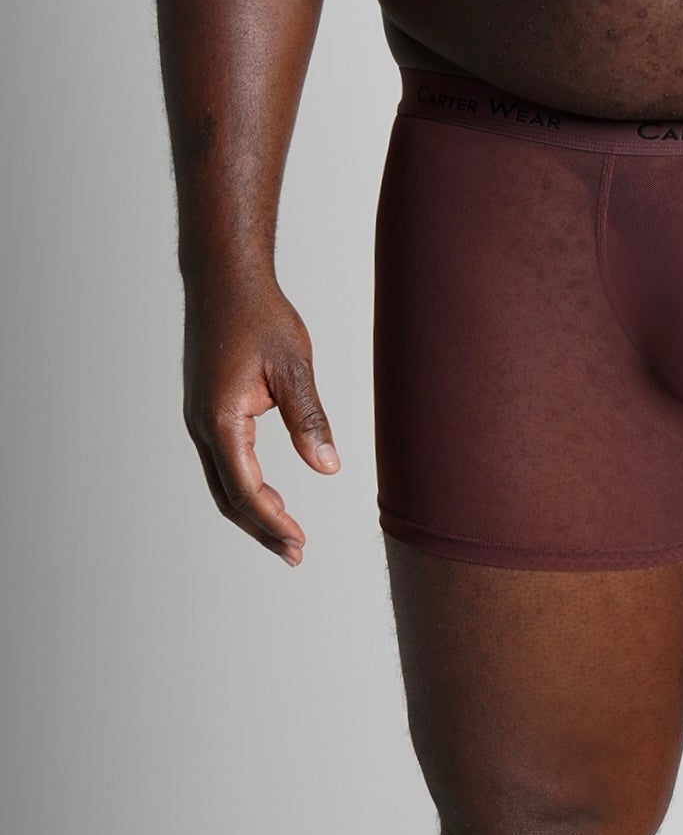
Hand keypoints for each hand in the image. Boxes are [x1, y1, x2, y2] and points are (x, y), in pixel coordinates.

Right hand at [182, 275, 340, 565]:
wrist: (224, 280)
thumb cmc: (260, 316)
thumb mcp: (294, 367)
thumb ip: (309, 419)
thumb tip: (328, 468)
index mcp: (221, 419)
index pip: (245, 489)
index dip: (272, 521)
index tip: (299, 542)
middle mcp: (203, 425)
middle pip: (228, 496)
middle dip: (262, 528)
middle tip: (295, 554)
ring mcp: (201, 418)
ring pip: (223, 481)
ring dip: (253, 511)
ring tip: (286, 534)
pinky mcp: (207, 409)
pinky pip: (223, 461)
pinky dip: (245, 486)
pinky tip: (271, 492)